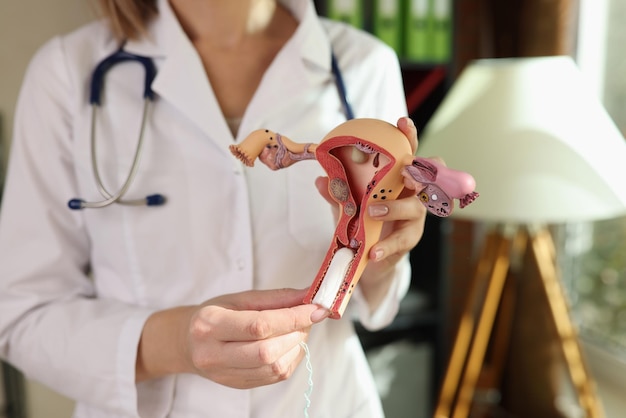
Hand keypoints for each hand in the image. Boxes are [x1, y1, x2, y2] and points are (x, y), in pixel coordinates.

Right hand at [137, 288, 328, 387]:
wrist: (187, 342)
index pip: (259, 325)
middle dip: (296, 333)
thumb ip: (275, 298)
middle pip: (267, 351)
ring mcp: (224, 374)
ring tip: (296, 329)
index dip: (293, 317)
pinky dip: (291, 359)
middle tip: (306, 318)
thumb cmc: (215, 314)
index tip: (316, 308)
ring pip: (274, 367)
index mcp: (210, 324)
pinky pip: (274, 377)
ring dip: (296, 347)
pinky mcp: (237, 386)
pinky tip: (289, 345)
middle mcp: (213, 353)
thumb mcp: (239, 298)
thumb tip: (309, 295)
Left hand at [313, 117, 426, 308]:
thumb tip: (321, 179)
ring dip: (394, 207)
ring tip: (373, 212)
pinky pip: (402, 240)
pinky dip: (386, 246)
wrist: (371, 254)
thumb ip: (338, 191)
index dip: (409, 136)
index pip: (409, 151)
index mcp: (399, 177)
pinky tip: (373, 252)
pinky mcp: (409, 239)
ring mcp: (415, 217)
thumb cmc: (365, 220)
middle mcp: (413, 193)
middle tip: (403, 173)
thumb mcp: (349, 203)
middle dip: (419, 171)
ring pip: (415, 208)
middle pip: (428, 176)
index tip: (402, 123)